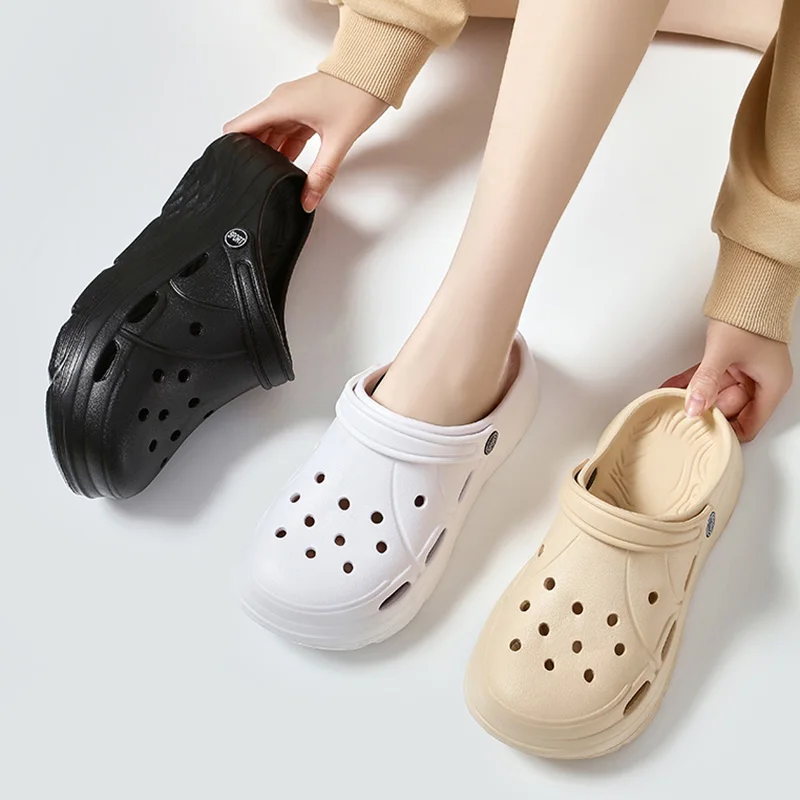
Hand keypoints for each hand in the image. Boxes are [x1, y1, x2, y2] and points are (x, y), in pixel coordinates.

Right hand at [224, 73, 387, 211]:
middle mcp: (280, 104)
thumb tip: (308, 201)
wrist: (376, 71)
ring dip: (271, 155)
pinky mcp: (304, 110)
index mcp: (279, 105)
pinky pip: (286, 133)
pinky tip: (289, 167)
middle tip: (253, 183)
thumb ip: (322, 175)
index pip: (239, 127)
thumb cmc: (357, 93)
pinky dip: (286, 149)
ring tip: (271, 180)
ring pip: (271, 135)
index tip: (227, 169)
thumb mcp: (338, 141)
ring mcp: (292, 106)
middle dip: (252, 157)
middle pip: (254, 134)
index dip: (229, 148)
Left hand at [662, 319, 792, 441]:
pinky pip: (711, 379)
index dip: (727, 431)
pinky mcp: (732, 363)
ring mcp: (746, 372)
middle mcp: (762, 382)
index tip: (703, 431)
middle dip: (705, 411)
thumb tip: (694, 408)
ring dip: (694, 396)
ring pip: (717, 394)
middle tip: (680, 416)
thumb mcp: (722, 352)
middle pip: (731, 410)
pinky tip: (671, 387)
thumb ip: (707, 382)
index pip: (750, 425)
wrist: (749, 288)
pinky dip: (693, 383)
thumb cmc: (747, 316)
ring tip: (668, 402)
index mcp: (771, 386)